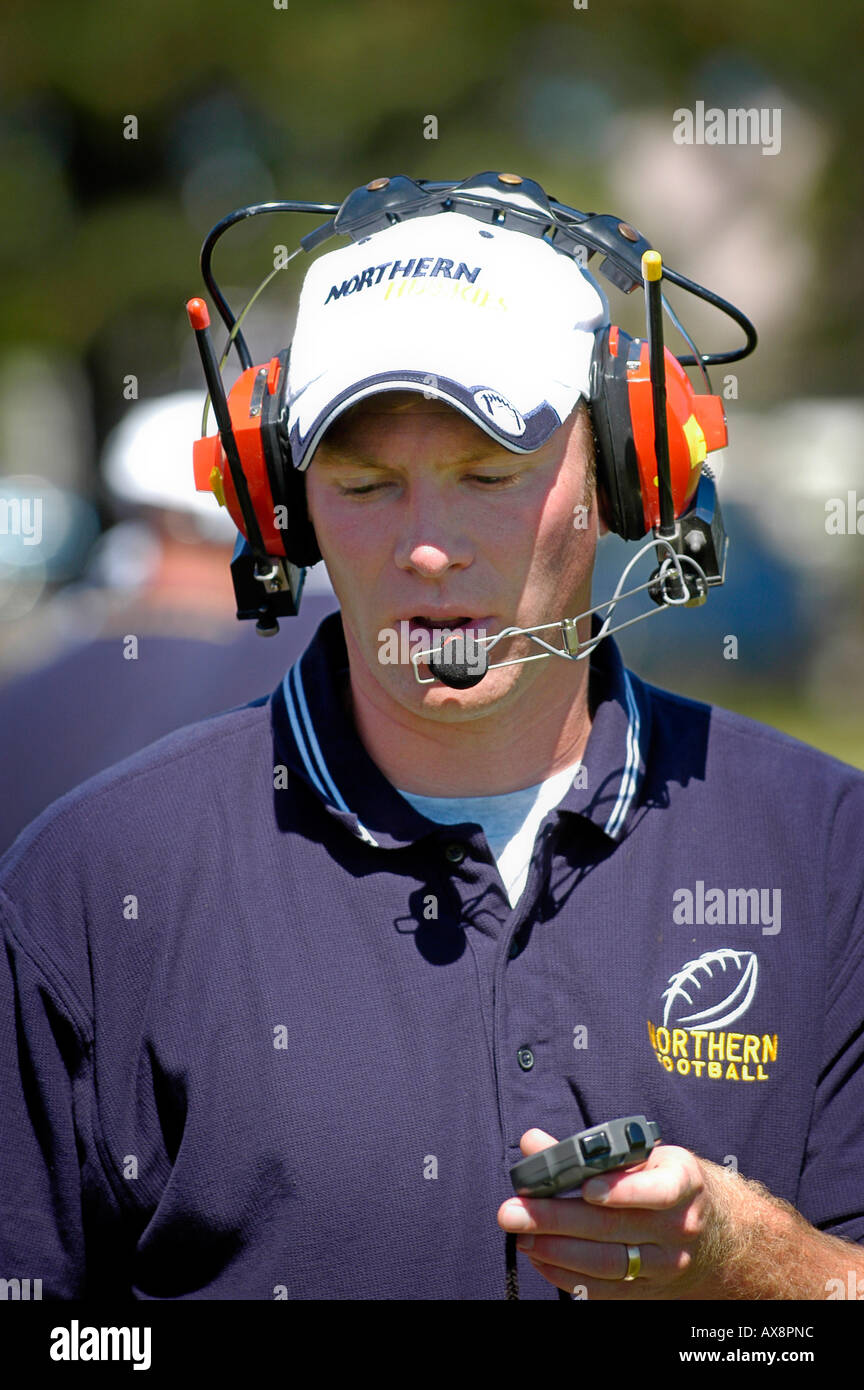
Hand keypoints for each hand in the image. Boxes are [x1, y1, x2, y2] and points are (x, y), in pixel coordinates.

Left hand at [497, 1128, 739, 1299]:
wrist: (718, 1234)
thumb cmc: (667, 1181)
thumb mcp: (645, 1154)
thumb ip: (589, 1150)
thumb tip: (533, 1143)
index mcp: (682, 1182)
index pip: (657, 1190)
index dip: (621, 1190)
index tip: (586, 1188)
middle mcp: (678, 1226)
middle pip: (614, 1228)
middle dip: (557, 1220)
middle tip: (513, 1212)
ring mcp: (665, 1264)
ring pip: (608, 1263)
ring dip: (556, 1250)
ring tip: (521, 1235)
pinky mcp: (650, 1290)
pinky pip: (606, 1290)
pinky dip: (568, 1276)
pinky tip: (540, 1258)